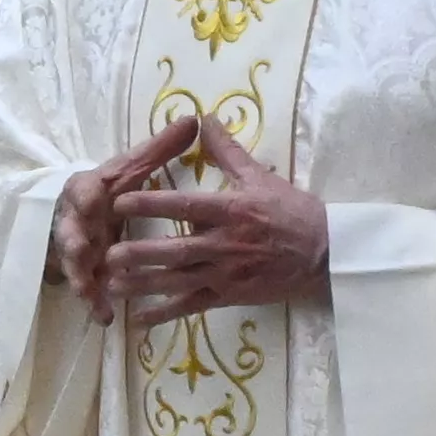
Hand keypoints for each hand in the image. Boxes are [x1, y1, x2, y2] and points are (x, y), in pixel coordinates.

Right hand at [53, 118, 197, 305]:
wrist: (79, 211)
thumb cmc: (110, 188)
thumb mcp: (132, 168)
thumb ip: (159, 150)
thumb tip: (194, 119)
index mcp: (88, 189)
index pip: (84, 188)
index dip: (87, 195)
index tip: (95, 200)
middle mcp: (76, 219)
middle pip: (70, 230)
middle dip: (74, 241)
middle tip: (83, 251)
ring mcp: (75, 248)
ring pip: (74, 264)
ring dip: (82, 278)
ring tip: (91, 293)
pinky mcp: (82, 271)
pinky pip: (86, 289)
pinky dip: (94, 302)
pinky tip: (105, 317)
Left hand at [99, 116, 331, 326]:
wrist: (326, 253)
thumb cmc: (291, 211)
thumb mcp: (260, 176)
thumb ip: (227, 149)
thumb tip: (204, 117)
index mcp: (230, 210)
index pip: (185, 206)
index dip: (152, 204)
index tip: (120, 201)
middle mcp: (225, 244)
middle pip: (177, 250)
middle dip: (142, 254)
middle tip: (109, 254)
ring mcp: (227, 274)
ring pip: (180, 282)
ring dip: (145, 285)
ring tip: (113, 284)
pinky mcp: (230, 296)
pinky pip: (193, 307)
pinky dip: (166, 314)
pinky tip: (139, 319)